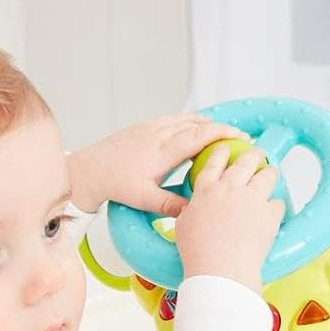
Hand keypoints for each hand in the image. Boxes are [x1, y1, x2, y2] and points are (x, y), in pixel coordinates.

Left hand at [67, 114, 245, 214]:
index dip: (223, 134)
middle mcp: (158, 134)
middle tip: (239, 138)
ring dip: (205, 123)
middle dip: (220, 128)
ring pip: (185, 118)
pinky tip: (195, 130)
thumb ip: (172, 206)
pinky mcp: (144, 126)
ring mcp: (150, 127)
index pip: (199, 135)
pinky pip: (173, 119)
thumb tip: (196, 212)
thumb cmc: (116, 185)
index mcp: (162, 151)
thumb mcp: (146, 199)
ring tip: (222, 133)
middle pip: (197, 123)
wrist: (89, 170)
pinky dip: (189, 122)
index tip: (241, 138)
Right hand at [174, 143, 284, 292]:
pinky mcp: (269, 213)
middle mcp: (230, 189)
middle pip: (244, 161)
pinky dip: (275, 206)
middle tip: (257, 153)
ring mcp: (252, 199)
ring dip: (269, 172)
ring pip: (266, 175)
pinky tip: (273, 210)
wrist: (220, 269)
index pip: (214, 162)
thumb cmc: (199, 253)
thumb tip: (191, 209)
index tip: (226, 149)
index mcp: (206, 190)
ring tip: (272, 172)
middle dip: (252, 154)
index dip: (221, 152)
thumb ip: (190, 211)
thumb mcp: (182, 226)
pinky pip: (277, 203)